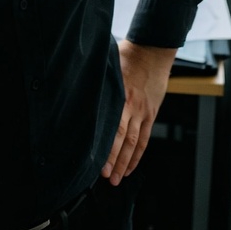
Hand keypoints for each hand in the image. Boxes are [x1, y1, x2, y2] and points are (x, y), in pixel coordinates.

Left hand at [101, 42, 176, 185]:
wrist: (154, 50)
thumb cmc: (128, 55)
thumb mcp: (108, 66)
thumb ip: (97, 83)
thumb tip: (76, 91)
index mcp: (121, 96)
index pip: (113, 128)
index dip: (106, 148)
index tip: (96, 162)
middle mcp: (133, 107)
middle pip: (124, 140)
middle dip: (114, 161)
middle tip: (106, 178)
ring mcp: (144, 112)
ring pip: (135, 143)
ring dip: (126, 163)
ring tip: (117, 179)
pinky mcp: (151, 113)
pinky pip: (145, 137)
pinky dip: (138, 154)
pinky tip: (131, 165)